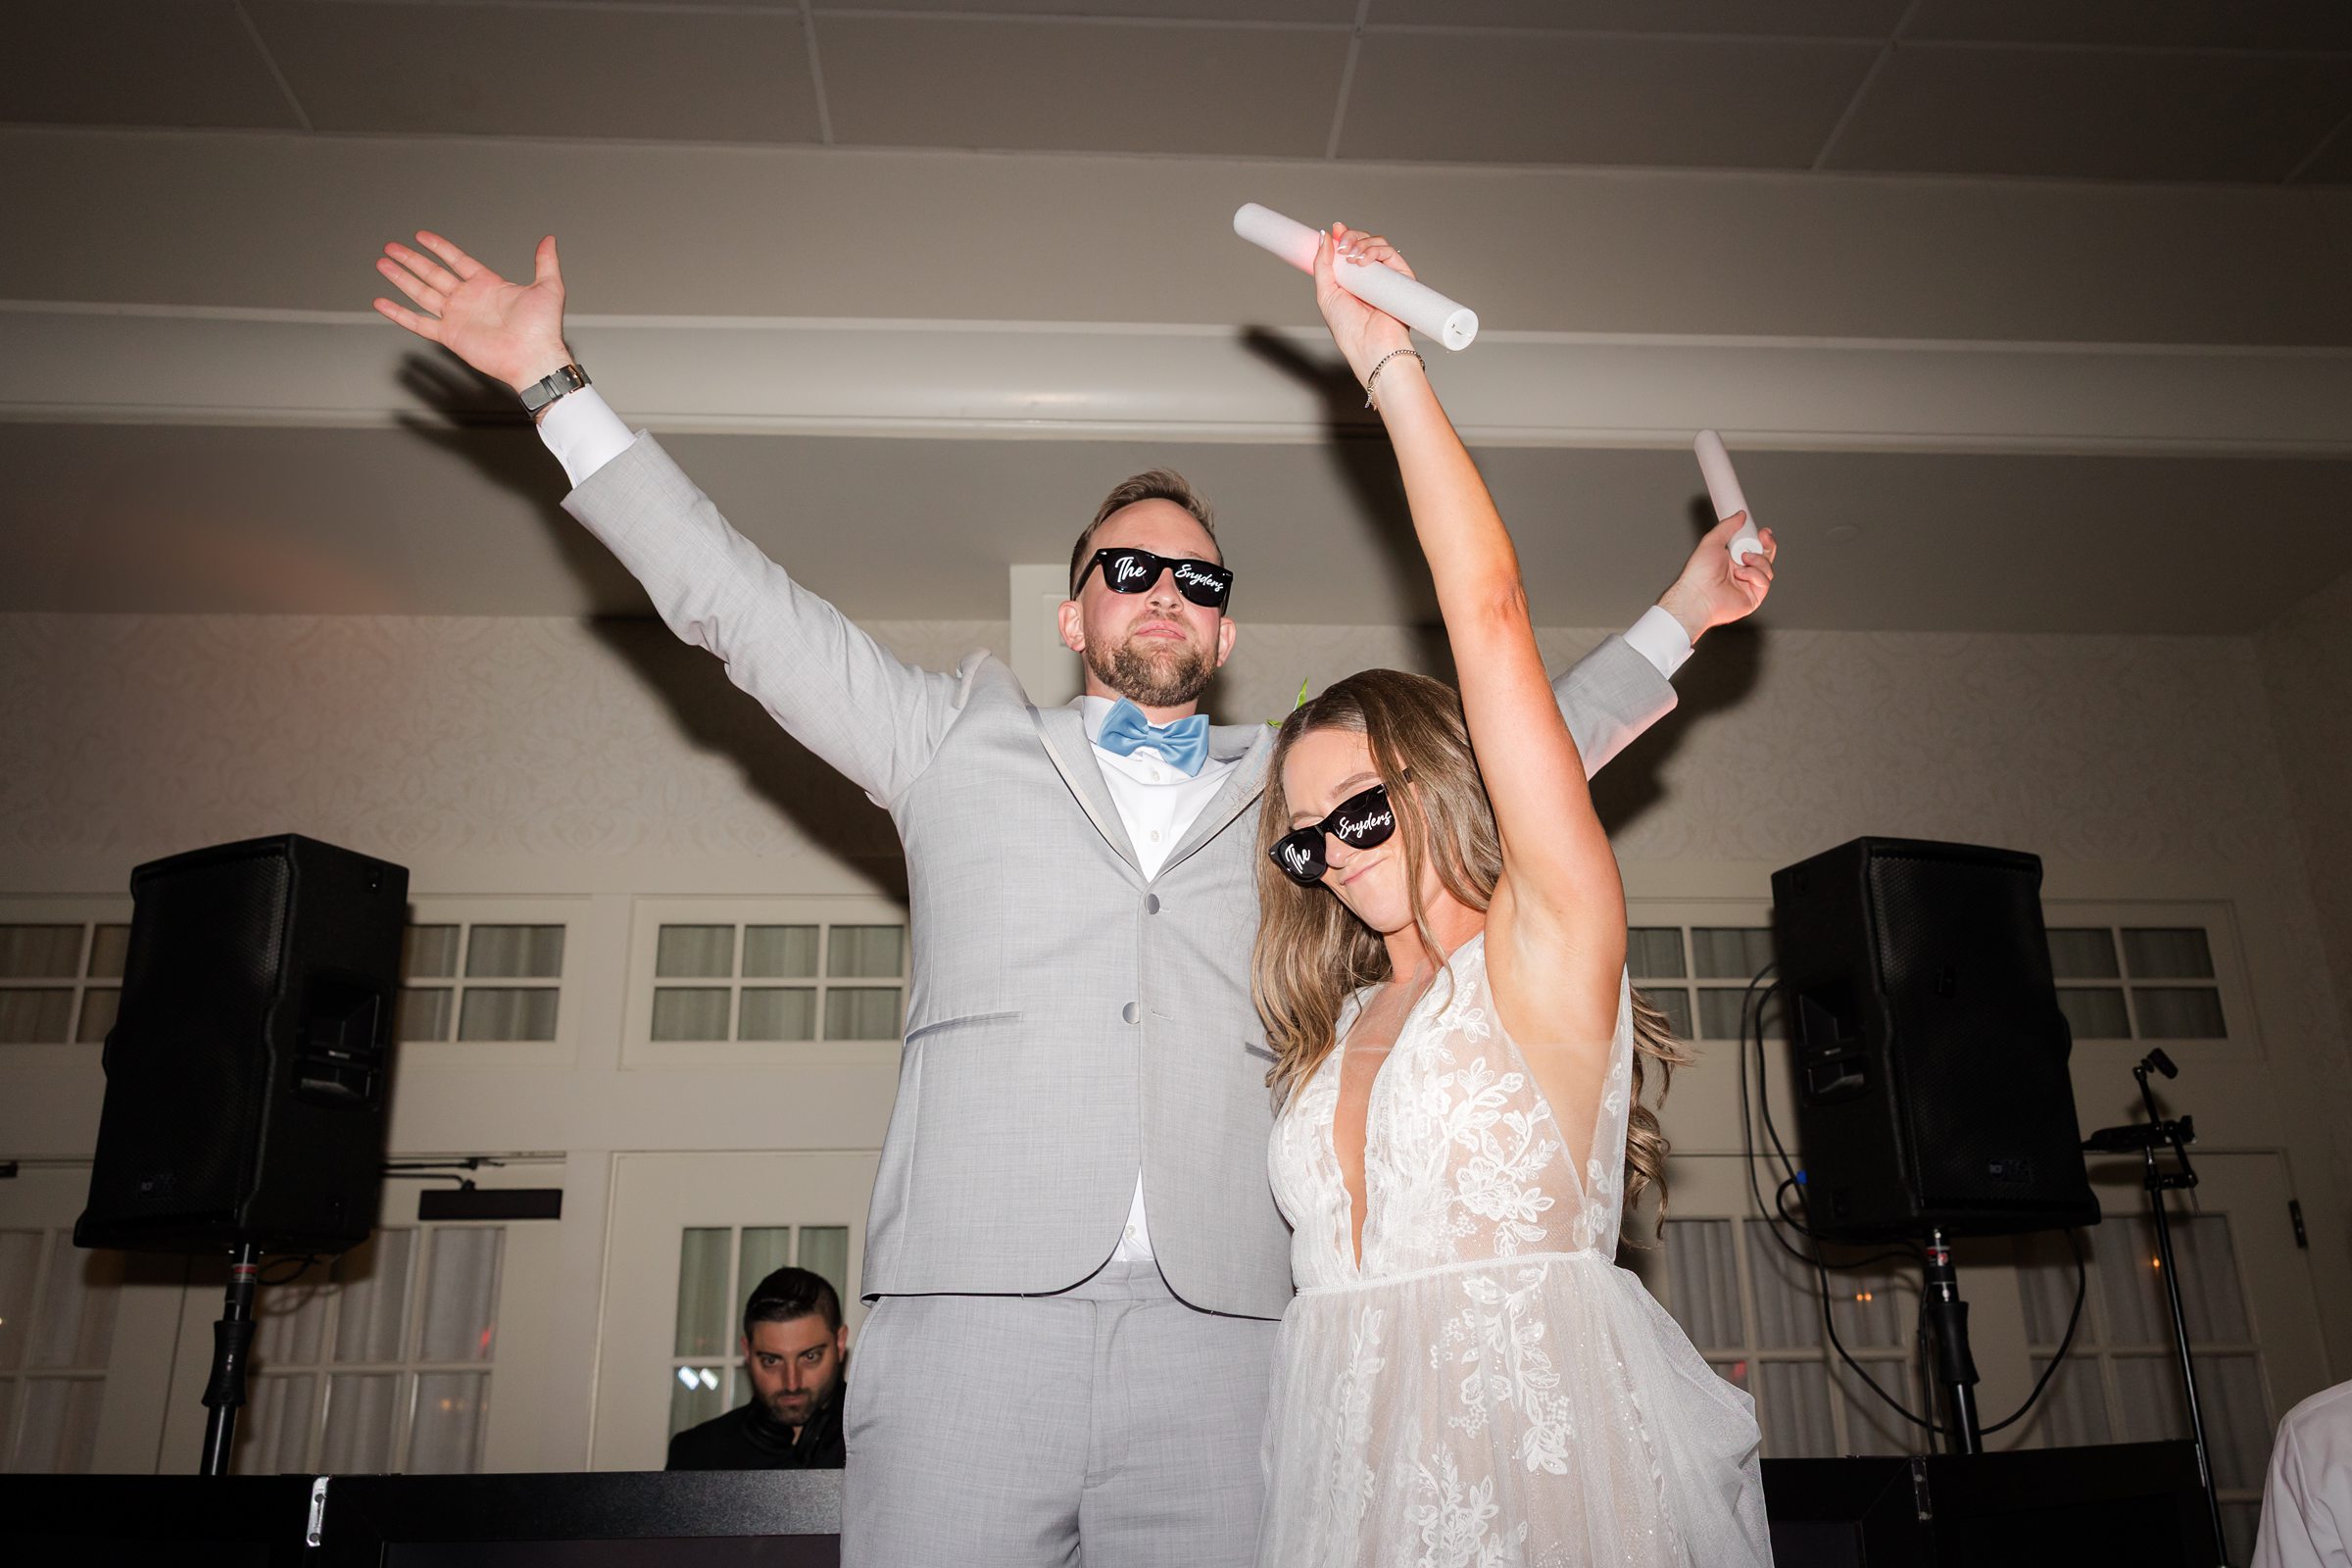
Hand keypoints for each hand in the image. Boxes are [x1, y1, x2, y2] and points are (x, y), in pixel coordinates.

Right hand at [373, 232, 573, 393]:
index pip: (457, 261)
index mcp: (488, 285)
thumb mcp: (548, 287)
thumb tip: (549, 239)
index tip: (421, 235)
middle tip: (391, 247)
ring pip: (421, 293)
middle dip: (411, 260)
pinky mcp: (449, 335)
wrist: (534, 357)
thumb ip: (545, 262)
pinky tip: (381, 302)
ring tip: (382, 263)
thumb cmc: (543, 329)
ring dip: (401, 278)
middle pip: (433, 273)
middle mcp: (469, 300)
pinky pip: (418, 322)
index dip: (439, 248)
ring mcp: (457, 317)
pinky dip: (398, 313)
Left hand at [1312, 222, 1416, 385]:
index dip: (1343, 236)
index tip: (1335, 230)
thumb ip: (1323, 265)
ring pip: (1378, 244)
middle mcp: (1370, 277)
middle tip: (1342, 247)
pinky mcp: (1401, 279)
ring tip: (1352, 258)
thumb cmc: (1348, 330)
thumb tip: (1325, 238)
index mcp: (1352, 281)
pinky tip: (1363, 261)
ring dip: (1362, 243)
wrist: (1368, 346)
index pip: (1350, 249)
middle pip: (1364, 242)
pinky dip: (1376, 250)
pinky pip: (1391, 254)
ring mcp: (1386, 277)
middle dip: (1351, 237)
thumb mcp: (1326, 293)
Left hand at [1657, 513, 1777, 642]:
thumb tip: (1740, 515)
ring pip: (1767, 568)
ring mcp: (1748, 586)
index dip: (1761, 540)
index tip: (1762, 531)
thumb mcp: (1712, 541)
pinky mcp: (1753, 598)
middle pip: (1765, 558)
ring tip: (1742, 559)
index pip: (1754, 549)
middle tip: (1763, 537)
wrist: (1697, 595)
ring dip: (1757, 560)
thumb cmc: (1698, 574)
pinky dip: (1755, 575)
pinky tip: (1741, 574)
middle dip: (1768, 546)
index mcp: (1732, 561)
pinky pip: (1764, 582)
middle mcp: (1742, 573)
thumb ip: (1727, 527)